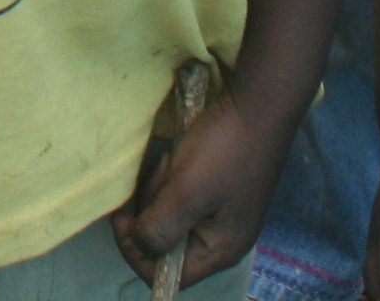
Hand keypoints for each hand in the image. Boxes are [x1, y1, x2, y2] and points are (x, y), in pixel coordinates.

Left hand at [112, 91, 295, 293]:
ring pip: (167, 214)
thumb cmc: (225, 150)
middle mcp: (220, 238)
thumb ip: (160, 229)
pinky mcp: (213, 187)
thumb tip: (140, 245)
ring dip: (158, 188)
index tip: (122, 217)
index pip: (166, 275)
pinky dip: (169, 176)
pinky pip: (177, 192)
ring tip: (170, 160)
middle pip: (164, 242)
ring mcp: (217, 211)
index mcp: (219, 250)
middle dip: (150, 209)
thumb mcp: (187, 192)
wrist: (257, 103)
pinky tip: (175, 155)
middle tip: (160, 175)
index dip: (136, 251)